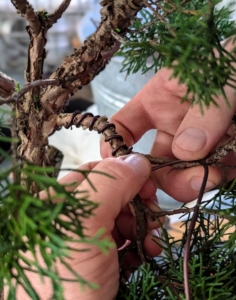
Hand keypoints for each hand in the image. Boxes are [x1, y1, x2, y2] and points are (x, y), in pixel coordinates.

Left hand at [17, 155, 162, 299]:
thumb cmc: (65, 279)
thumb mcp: (84, 223)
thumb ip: (111, 184)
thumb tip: (139, 159)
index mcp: (59, 202)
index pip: (97, 172)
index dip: (124, 172)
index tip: (147, 182)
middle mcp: (73, 218)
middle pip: (114, 195)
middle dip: (138, 202)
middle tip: (154, 215)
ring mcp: (89, 241)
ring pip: (123, 219)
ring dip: (143, 225)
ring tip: (153, 239)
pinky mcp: (103, 261)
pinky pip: (126, 242)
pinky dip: (140, 244)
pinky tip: (147, 252)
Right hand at [101, 38, 235, 202]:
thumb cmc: (234, 61)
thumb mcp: (217, 78)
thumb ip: (204, 111)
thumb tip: (185, 151)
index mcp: (158, 102)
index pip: (123, 126)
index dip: (113, 146)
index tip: (117, 166)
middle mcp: (172, 126)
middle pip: (151, 163)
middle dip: (159, 178)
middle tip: (179, 181)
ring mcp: (196, 143)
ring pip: (179, 175)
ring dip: (189, 183)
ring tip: (212, 177)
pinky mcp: (222, 155)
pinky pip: (210, 175)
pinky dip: (215, 180)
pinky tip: (223, 174)